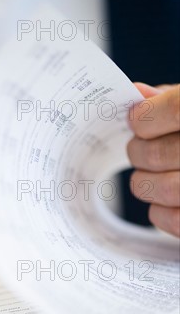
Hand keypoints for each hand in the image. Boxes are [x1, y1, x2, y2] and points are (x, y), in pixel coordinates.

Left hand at [127, 83, 179, 236]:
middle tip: (139, 149)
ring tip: (149, 175)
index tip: (137, 120)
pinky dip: (159, 211)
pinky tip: (166, 200)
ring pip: (161, 189)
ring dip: (145, 182)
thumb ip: (174, 99)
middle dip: (138, 151)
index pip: (176, 109)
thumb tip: (138, 94)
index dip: (147, 116)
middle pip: (157, 153)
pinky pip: (173, 220)